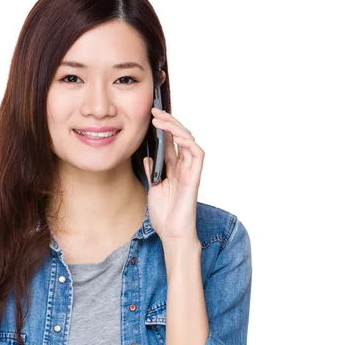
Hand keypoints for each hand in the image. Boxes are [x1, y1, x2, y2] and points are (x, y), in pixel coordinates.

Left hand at [142, 107, 204, 242]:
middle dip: (168, 122)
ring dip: (176, 127)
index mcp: (173, 168)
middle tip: (154, 111)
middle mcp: (183, 166)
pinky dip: (189, 142)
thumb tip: (148, 156)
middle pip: (179, 136)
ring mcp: (190, 170)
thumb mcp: (152, 188)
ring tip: (161, 120)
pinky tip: (177, 136)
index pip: (169, 142)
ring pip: (189, 141)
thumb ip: (152, 171)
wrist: (171, 232)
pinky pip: (197, 154)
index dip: (162, 127)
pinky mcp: (195, 177)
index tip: (150, 116)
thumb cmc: (164, 214)